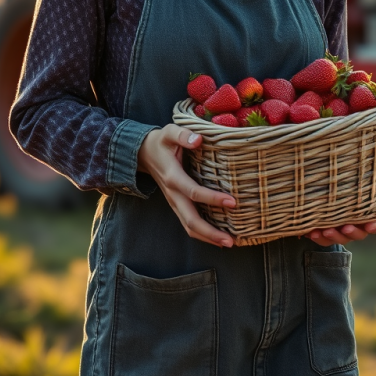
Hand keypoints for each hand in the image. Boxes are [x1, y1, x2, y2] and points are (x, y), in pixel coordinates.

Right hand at [139, 125, 234, 247]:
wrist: (142, 153)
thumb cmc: (161, 141)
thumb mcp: (169, 132)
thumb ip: (183, 135)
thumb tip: (198, 140)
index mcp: (173, 177)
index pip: (193, 192)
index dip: (212, 198)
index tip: (233, 202)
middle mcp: (173, 194)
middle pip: (190, 220)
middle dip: (210, 232)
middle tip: (232, 240)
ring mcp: (174, 202)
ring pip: (189, 226)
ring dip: (208, 237)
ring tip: (229, 243)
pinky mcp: (177, 205)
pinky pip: (188, 224)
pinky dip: (203, 234)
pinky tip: (219, 236)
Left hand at [306, 136, 375, 245]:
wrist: (347, 147)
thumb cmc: (372, 144)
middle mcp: (374, 204)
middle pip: (374, 224)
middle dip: (362, 229)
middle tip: (348, 227)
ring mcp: (356, 212)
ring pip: (353, 231)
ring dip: (340, 235)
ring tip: (325, 232)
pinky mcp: (338, 215)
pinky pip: (333, 230)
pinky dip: (323, 235)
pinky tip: (312, 233)